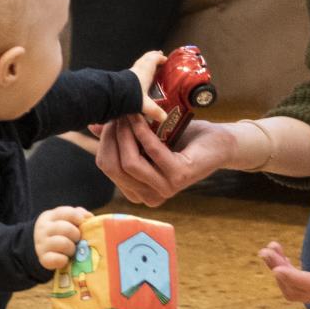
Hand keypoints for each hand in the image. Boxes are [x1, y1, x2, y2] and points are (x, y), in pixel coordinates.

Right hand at [33, 205, 92, 270]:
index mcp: (50, 216)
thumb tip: (88, 217)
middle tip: (77, 239)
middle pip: (67, 229)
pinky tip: (65, 259)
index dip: (78, 218)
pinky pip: (57, 259)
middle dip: (76, 235)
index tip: (81, 223)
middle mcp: (44, 229)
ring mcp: (42, 244)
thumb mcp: (66, 220)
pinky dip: (64, 260)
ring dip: (72, 248)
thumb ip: (79, 215)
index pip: (68, 213)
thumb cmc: (61, 232)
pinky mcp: (43, 259)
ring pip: (63, 243)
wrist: (42, 248)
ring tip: (72, 250)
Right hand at [94, 116, 236, 206]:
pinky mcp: (179, 177)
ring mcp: (165, 189)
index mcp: (138, 191)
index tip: (106, 119)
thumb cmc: (181, 140)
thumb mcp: (146, 138)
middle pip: (114, 167)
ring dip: (125, 133)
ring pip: (130, 162)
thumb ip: (121, 136)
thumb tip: (93, 125)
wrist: (216, 142)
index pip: (107, 168)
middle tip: (116, 114)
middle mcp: (149, 196)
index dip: (103, 142)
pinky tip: (140, 116)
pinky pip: (152, 152)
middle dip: (111, 137)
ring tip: (127, 112)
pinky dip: (142, 132)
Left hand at [128, 50, 169, 124]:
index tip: (166, 60)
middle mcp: (138, 69)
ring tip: (149, 63)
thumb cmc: (132, 95)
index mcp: (146, 71)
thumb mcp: (146, 104)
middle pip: (146, 58)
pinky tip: (138, 75)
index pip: (154, 60)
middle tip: (158, 55)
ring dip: (145, 61)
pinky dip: (138, 69)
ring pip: (139, 62)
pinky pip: (133, 69)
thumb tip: (164, 118)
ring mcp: (129, 72)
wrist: (114, 94)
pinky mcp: (123, 76)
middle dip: (153, 56)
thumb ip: (155, 111)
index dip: (160, 59)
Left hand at [257, 213, 309, 306]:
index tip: (277, 269)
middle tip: (266, 250)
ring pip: (296, 290)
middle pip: (303, 292)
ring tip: (268, 249)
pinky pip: (298, 283)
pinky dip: (284, 269)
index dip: (297, 280)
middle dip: (282, 273)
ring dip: (279, 271)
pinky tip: (277, 249)